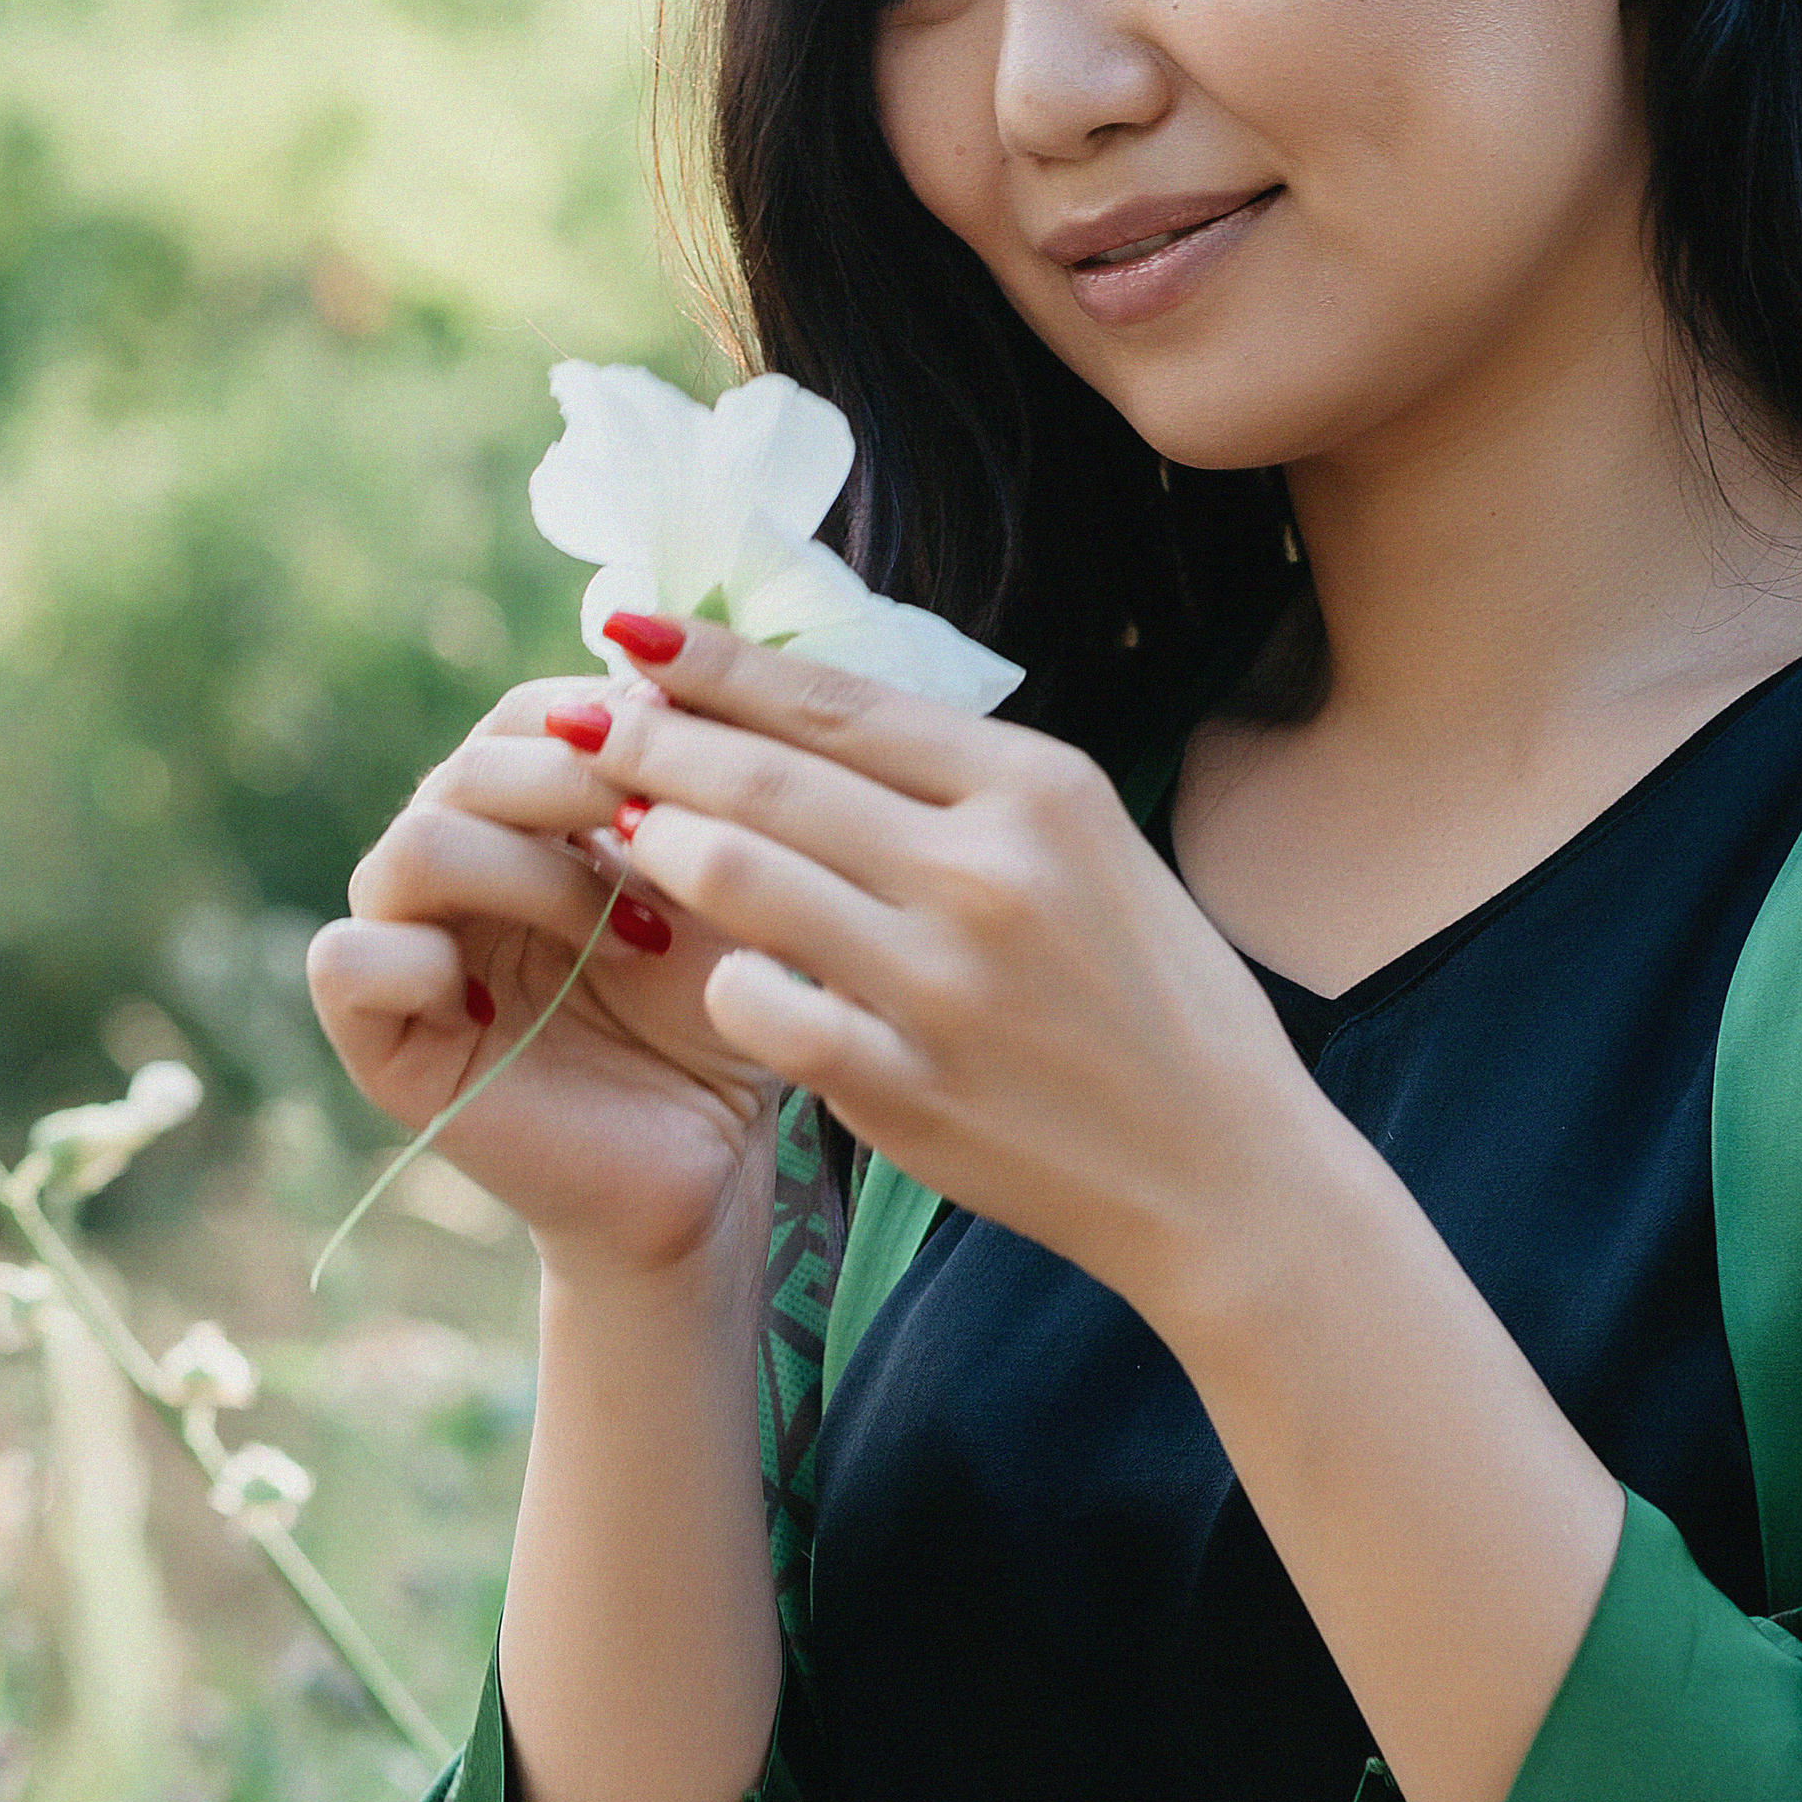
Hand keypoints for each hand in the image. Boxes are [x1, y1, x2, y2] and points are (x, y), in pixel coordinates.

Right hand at [305, 671, 783, 1280]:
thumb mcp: (729, 889)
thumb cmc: (723, 1025)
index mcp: (527, 817)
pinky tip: (517, 1008)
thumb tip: (675, 672)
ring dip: (537, 877)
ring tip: (635, 939)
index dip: (612, 722)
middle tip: (670, 842)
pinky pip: (349, 958)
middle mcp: (456, 865)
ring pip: (417, 845)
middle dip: (584, 790)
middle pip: (476, 764)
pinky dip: (427, 964)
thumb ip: (695, 790)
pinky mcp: (380, 1037)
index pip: (531, 714)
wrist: (706, 1168)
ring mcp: (409, 945)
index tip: (706, 768)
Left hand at [570, 616, 1321, 1322]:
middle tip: (581, 720)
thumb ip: (961, 780)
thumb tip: (803, 710)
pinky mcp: (907, 1086)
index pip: (835, 701)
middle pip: (768, 779)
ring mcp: (941, 984)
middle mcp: (987, 872)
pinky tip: (710, 971)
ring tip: (620, 829)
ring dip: (661, 844)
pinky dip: (719, 979)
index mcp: (1037, 790)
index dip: (714, 663)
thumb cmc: (1153, 995)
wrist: (1220, 1168)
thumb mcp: (1090, 844)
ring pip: (741, 879)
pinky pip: (759, 1008)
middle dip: (653, 740)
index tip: (628, 633)